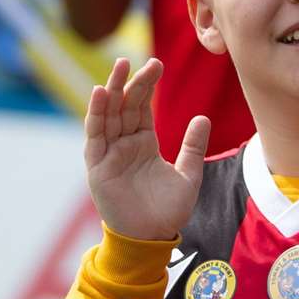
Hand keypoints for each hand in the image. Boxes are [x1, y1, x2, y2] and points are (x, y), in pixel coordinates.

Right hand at [84, 57, 209, 240]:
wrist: (152, 237)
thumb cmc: (169, 210)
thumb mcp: (188, 174)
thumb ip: (194, 147)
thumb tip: (203, 117)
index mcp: (144, 143)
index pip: (142, 108)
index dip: (147, 86)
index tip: (157, 64)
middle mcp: (124, 144)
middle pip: (124, 106)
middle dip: (132, 83)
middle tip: (141, 60)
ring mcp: (109, 154)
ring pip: (108, 116)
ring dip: (112, 91)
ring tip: (119, 68)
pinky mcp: (97, 167)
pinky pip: (95, 136)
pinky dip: (96, 115)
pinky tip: (100, 94)